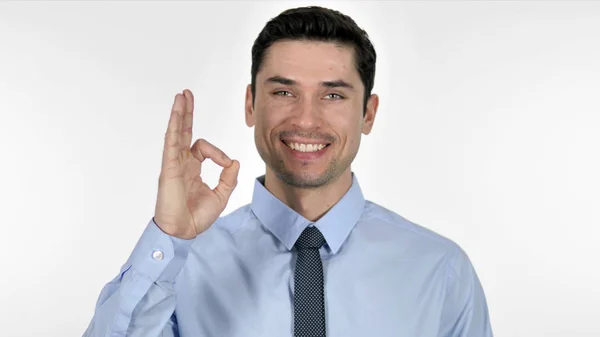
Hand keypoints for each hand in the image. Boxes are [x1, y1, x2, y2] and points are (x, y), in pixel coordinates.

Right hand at [153, 89, 239, 238]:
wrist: (182, 232)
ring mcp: (173, 164)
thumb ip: (228, 178)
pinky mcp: (168, 167)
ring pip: (176, 133)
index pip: (203, 149)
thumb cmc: (197, 217)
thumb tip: (234, 161)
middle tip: (186, 94)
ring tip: (181, 96)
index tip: (227, 164)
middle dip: (186, 113)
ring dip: (179, 114)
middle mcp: (180, 163)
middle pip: (183, 132)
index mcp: (191, 169)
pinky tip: (176, 112)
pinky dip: (174, 126)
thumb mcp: (221, 196)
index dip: (218, 153)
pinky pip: (171, 142)